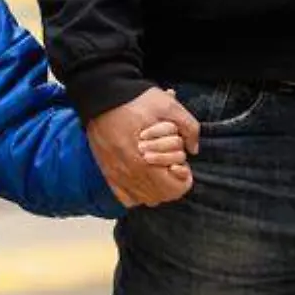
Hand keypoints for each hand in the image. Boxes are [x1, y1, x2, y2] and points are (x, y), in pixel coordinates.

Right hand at [87, 88, 198, 206]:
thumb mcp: (170, 107)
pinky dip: (134, 193)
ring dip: (154, 190)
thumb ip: (190, 128)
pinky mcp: (106, 170)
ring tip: (156, 172)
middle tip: (169, 166)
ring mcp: (115, 173)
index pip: (174, 189)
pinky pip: (123, 196)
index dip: (183, 178)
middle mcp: (128, 173)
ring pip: (142, 199)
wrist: (101, 95)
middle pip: (159, 197)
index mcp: (145, 160)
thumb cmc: (135, 101)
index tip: (180, 164)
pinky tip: (139, 178)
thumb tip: (193, 150)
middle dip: (170, 184)